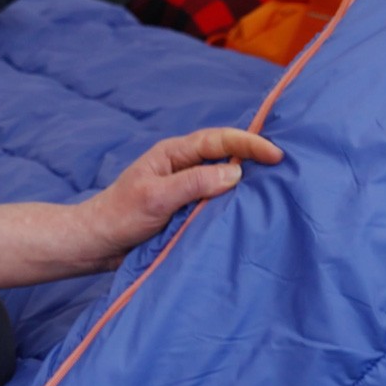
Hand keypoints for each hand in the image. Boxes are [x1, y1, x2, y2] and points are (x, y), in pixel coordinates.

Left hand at [83, 128, 283, 266]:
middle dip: (256, 156)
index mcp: (175, 153)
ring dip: (249, 181)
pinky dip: (237, 202)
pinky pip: (219, 201)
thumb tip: (236, 173)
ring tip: (277, 186)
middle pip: (228, 155)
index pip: (219, 141)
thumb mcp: (157, 197)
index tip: (276, 155)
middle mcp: (185, 167)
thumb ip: (194, 183)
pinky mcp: (190, 210)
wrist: (98, 244)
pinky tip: (252, 209)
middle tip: (287, 167)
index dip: (250, 144)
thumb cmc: (120, 216)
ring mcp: (188, 189)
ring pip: (226, 178)